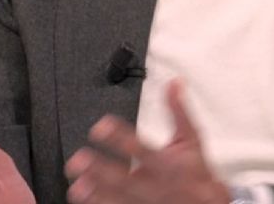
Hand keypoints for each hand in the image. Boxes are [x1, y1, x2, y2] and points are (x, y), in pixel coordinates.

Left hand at [64, 79, 230, 203]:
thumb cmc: (196, 172)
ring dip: (97, 194)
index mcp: (164, 163)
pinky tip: (87, 202)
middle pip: (124, 177)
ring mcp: (145, 203)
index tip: (100, 126)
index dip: (119, 137)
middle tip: (79, 160)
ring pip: (118, 199)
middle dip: (100, 170)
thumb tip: (174, 82)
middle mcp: (153, 185)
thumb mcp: (192, 140)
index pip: (140, 147)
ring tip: (77, 187)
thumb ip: (179, 112)